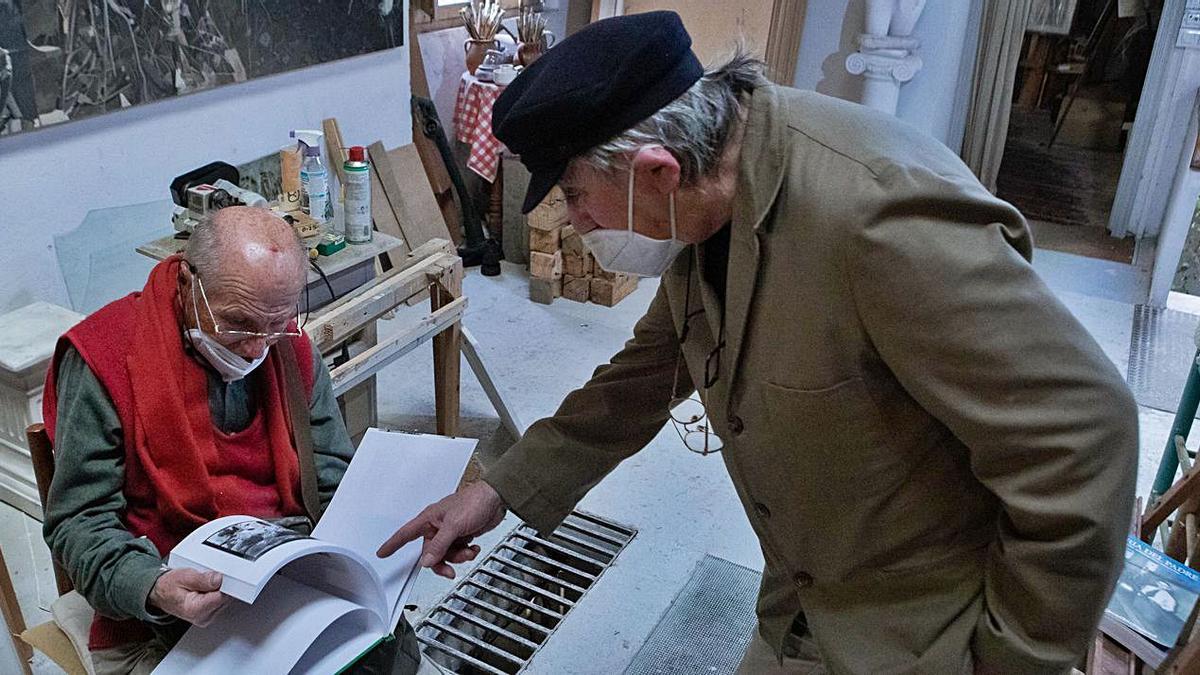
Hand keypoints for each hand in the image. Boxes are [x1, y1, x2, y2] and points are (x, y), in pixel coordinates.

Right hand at [148, 568, 228, 626]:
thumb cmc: (169, 586)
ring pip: (225, 600)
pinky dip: (216, 594)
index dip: (222, 583)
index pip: (222, 596)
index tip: (217, 577)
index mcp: (196, 610)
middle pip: (226, 598)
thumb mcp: (184, 576)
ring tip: (203, 585)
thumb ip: (202, 579)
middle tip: (206, 580)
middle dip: (220, 586)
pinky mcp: (211, 615)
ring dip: (218, 590)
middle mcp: (204, 617)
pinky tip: (206, 591)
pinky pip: (221, 602)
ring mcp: (208, 618)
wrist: (161, 594)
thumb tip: (219, 579)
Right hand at [377, 481, 506, 578]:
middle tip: (450, 570)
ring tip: (468, 551)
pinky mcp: (462, 535)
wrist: (496, 499)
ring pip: (446, 555)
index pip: (405, 534)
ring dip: (458, 557)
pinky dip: (467, 553)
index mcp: (429, 519)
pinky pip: (458, 552)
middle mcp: (437, 526)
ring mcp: (450, 532)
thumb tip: (427, 561)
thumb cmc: (474, 501)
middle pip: (430, 552)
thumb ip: (440, 545)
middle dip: (441, 562)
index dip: (393, 544)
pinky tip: (473, 547)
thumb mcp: (454, 525)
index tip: (382, 553)